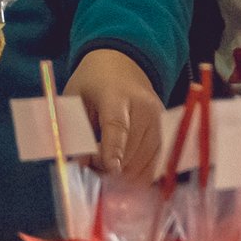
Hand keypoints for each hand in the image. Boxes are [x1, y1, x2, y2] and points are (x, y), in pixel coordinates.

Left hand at [66, 48, 164, 179]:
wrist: (123, 65)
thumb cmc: (93, 83)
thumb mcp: (76, 98)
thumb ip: (78, 130)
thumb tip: (82, 165)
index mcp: (116, 94)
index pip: (117, 125)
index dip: (114, 149)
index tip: (110, 168)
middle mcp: (144, 108)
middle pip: (132, 149)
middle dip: (110, 167)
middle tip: (90, 168)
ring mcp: (158, 121)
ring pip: (144, 161)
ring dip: (123, 174)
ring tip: (103, 168)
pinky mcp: (164, 133)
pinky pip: (154, 164)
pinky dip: (138, 175)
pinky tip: (122, 175)